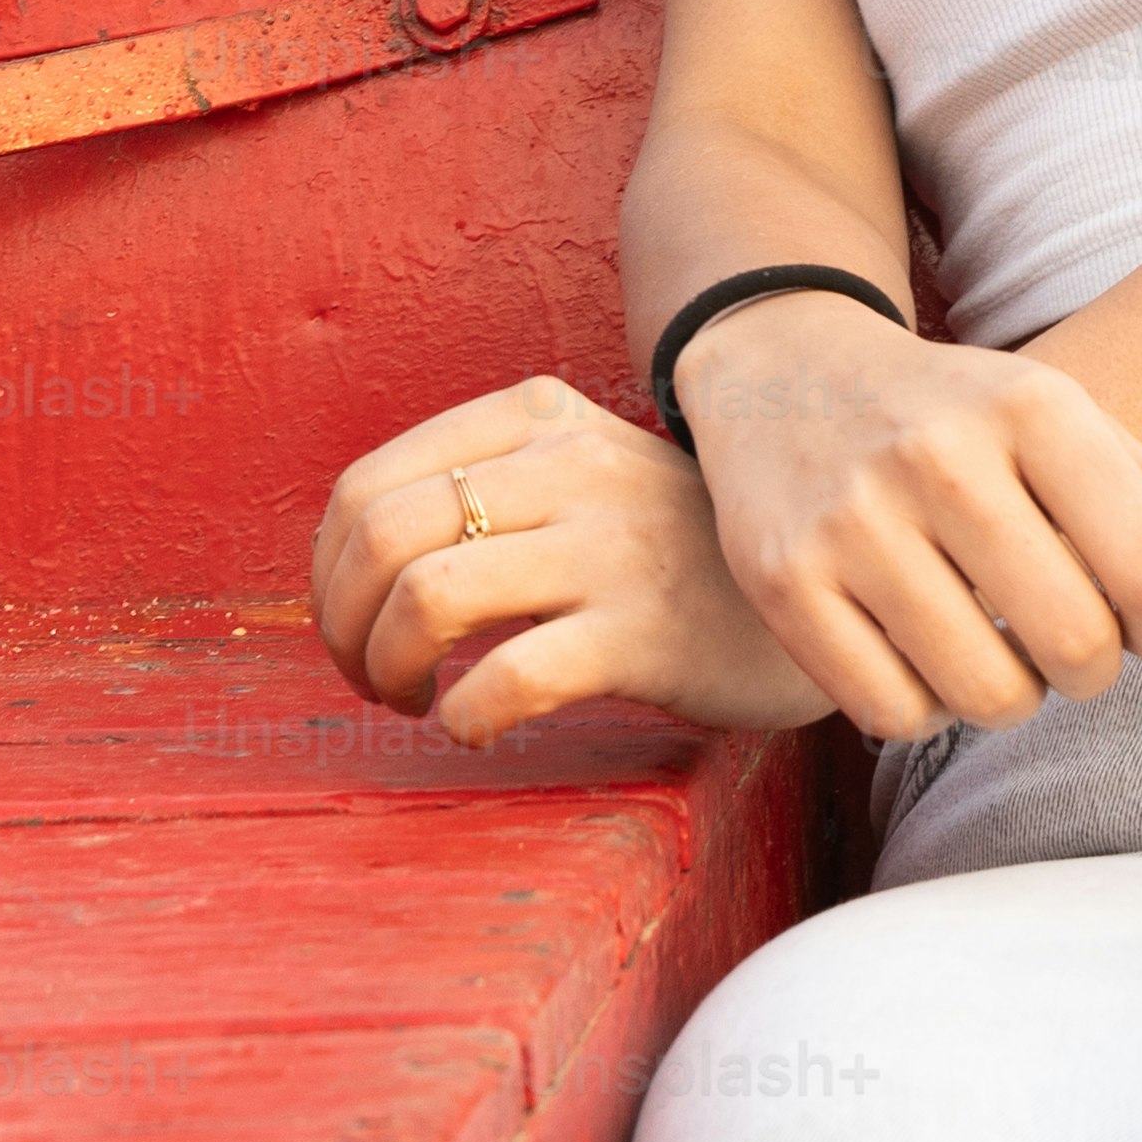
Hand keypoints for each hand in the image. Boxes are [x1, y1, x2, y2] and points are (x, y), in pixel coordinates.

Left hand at [311, 378, 833, 746]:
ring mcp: (609, 546)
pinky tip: (474, 724)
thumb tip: (347, 561)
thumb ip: (485, 484)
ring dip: (385, 669)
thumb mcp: (582, 474)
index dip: (325, 574)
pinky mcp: (643, 631)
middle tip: (368, 676)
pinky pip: (509, 676)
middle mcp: (570, 466)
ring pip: (428, 598)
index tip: (347, 626)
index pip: (368, 485)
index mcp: (538, 418)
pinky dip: (462, 714)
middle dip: (341, 626)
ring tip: (410, 698)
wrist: (817, 590)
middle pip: (382, 537)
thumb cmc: (671, 550)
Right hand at [674, 294, 1141, 743]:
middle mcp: (943, 453)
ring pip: (988, 694)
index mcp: (1036, 404)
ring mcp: (856, 519)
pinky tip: (916, 650)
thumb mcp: (1070, 429)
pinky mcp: (787, 581)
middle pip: (1079, 644)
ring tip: (991, 642)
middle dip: (1089, 668)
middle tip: (1066, 639)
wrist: (781, 374)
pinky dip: (920, 708)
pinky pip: (894, 714)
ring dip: (1007, 695)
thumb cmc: (961, 418)